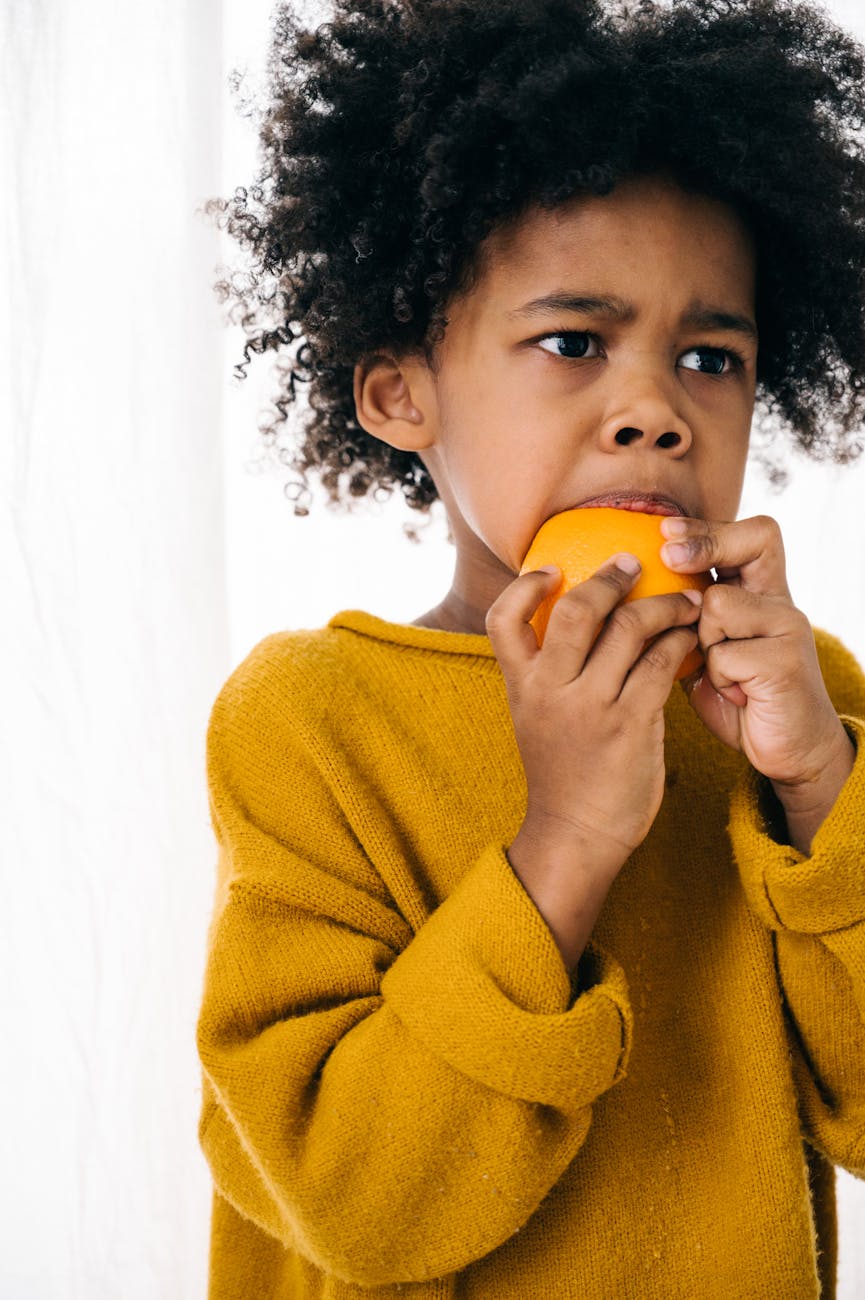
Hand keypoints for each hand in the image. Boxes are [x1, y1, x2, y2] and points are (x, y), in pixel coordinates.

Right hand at [486, 556, 701, 872]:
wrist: (576, 833)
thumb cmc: (562, 773)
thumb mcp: (534, 718)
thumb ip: (546, 673)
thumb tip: (573, 620)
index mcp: (522, 686)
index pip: (502, 619)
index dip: (524, 586)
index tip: (552, 569)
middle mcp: (551, 690)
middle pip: (576, 610)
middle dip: (611, 577)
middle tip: (634, 564)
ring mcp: (591, 707)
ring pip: (629, 629)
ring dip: (663, 605)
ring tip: (684, 601)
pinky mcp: (631, 723)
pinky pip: (661, 663)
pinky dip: (680, 642)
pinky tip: (690, 639)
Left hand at [659, 513, 853, 824]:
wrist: (787, 749)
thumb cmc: (739, 697)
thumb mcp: (709, 651)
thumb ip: (686, 621)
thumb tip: (622, 595)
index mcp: (764, 594)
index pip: (755, 536)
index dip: (711, 528)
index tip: (665, 531)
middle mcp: (782, 602)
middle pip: (750, 545)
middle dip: (705, 546)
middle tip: (669, 555)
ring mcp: (788, 628)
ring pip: (719, 605)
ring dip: (703, 641)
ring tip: (722, 671)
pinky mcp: (785, 661)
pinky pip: (723, 654)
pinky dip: (718, 679)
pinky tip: (737, 695)